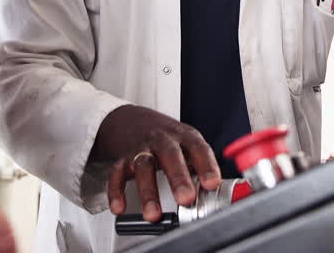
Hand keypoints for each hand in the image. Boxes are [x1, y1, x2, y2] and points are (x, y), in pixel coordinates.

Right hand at [92, 105, 221, 222]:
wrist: (131, 119)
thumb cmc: (166, 138)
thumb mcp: (187, 144)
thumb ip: (201, 166)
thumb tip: (218, 194)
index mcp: (184, 136)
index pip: (198, 148)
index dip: (206, 165)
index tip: (212, 183)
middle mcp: (162, 140)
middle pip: (170, 155)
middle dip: (178, 178)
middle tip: (186, 198)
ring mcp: (140, 148)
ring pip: (143, 166)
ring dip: (148, 192)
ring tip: (153, 215)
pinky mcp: (122, 159)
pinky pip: (116, 175)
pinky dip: (116, 192)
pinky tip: (119, 208)